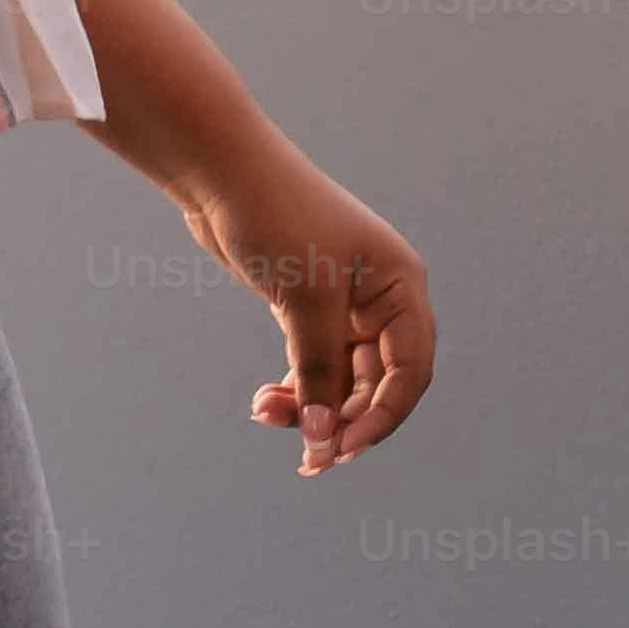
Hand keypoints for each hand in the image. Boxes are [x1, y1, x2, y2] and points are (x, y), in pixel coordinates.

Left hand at [173, 153, 437, 472]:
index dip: (384, 416)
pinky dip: (292, 386)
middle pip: (376, 382)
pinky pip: (311, 363)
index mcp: (401, 287)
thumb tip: (324, 437)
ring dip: (310, 405)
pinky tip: (263, 403)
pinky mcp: (305, 306)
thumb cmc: (274, 218)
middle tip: (309, 458)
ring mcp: (343, 303)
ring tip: (267, 416)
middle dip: (342, 419)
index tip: (344, 448)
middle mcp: (380, 297)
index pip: (410, 371)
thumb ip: (319, 372)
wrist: (218, 169)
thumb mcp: (305, 301)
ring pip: (339, 377)